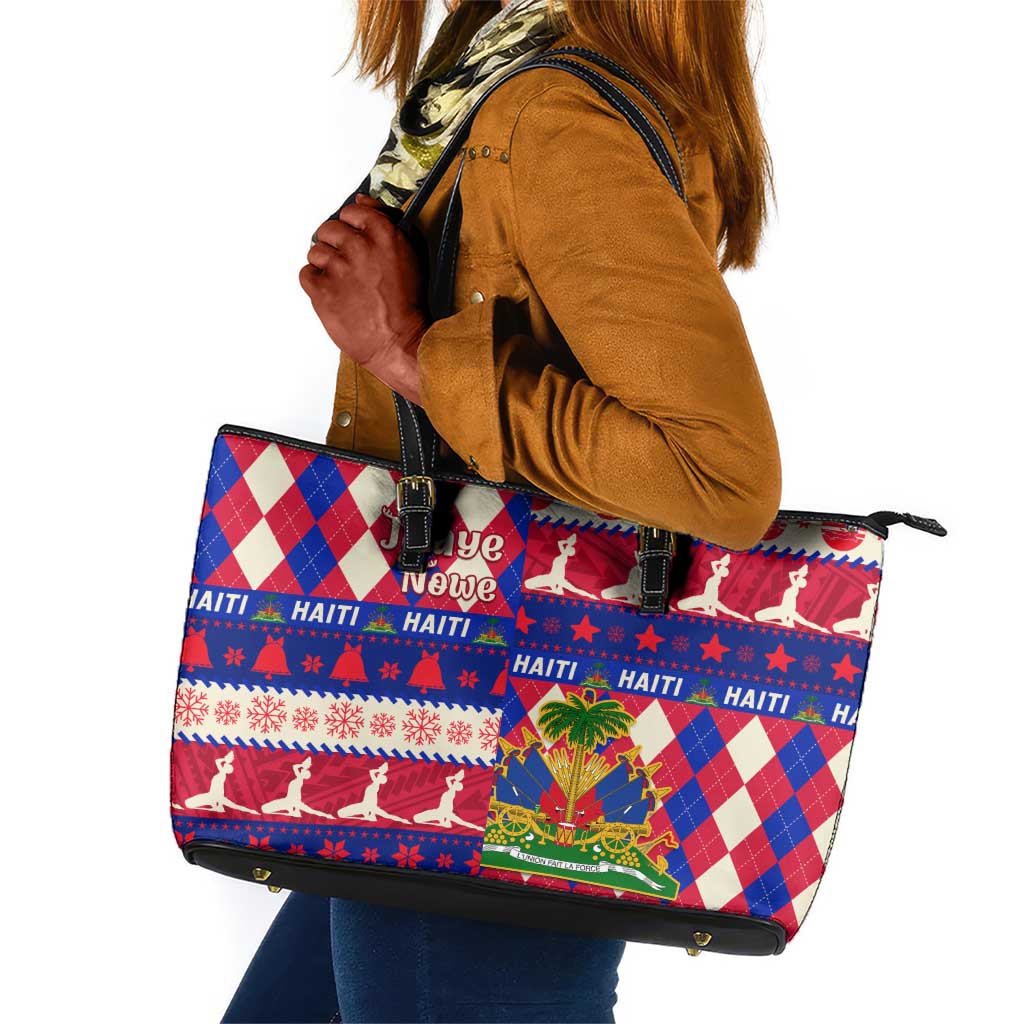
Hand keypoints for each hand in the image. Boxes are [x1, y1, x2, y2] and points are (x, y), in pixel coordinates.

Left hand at [300, 195, 426, 402]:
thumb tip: (361, 201)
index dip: (352, 226)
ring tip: (342, 284)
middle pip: (329, 229)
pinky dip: (315, 283)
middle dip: (336, 245)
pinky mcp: (322, 291)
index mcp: (383, 234)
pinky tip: (333, 293)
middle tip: (348, 266)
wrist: (398, 343)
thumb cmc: (407, 305)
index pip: (351, 211)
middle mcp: (358, 247)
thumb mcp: (410, 255)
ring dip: (325, 265)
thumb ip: (386, 222)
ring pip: (315, 251)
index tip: (356, 239)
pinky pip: (306, 274)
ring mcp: (338, 269)